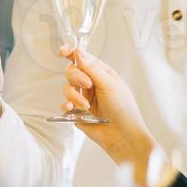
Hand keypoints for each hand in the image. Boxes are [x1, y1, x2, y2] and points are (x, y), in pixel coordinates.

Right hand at [60, 46, 162, 186]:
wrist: (122, 135)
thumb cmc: (123, 109)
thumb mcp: (110, 84)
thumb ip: (92, 68)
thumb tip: (78, 52)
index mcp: (102, 73)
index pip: (83, 58)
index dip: (71, 52)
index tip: (63, 51)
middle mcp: (91, 84)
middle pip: (72, 71)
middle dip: (77, 77)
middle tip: (87, 85)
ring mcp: (83, 97)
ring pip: (67, 88)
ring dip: (75, 96)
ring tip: (86, 107)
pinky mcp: (76, 112)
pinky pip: (64, 104)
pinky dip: (66, 105)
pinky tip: (71, 109)